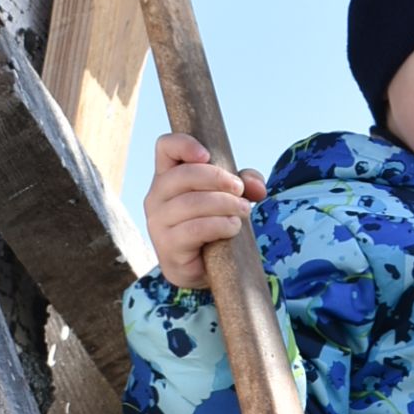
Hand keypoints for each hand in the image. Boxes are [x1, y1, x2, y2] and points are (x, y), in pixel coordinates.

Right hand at [146, 130, 266, 288]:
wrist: (204, 269)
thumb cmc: (215, 224)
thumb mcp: (232, 196)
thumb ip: (246, 183)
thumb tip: (256, 187)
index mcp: (168, 176)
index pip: (165, 147)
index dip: (184, 144)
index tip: (207, 154)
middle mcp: (156, 197)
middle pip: (182, 175)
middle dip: (218, 178)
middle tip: (240, 190)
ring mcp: (158, 223)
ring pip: (191, 203)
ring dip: (224, 204)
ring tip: (244, 211)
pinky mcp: (167, 247)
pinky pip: (194, 230)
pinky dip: (219, 225)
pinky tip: (233, 227)